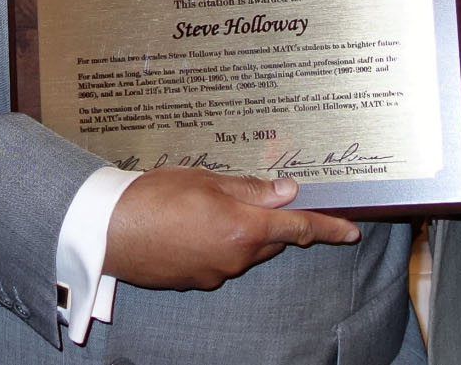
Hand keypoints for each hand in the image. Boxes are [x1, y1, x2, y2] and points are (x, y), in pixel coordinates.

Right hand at [103, 167, 359, 289]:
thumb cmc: (153, 197)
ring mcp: (216, 273)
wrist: (109, 230)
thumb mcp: (206, 180)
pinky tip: (193, 226)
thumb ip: (251, 188)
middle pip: (272, 239)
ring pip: (246, 250)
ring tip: (209, 206)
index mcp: (244, 228)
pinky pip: (221, 261)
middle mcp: (236, 257)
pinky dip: (218, 244)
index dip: (329, 229)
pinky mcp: (197, 280)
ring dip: (241, 230)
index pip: (300, 228)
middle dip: (272, 220)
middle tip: (257, 197)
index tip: (351, 231)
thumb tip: (289, 191)